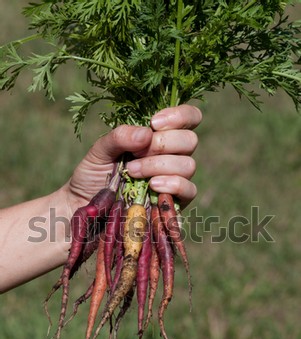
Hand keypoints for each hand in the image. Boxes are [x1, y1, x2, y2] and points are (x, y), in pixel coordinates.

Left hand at [66, 104, 201, 212]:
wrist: (89, 208)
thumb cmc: (95, 175)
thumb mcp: (100, 150)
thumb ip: (120, 136)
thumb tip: (146, 133)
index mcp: (160, 135)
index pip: (189, 117)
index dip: (179, 116)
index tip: (154, 123)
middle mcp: (173, 155)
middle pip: (190, 140)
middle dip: (161, 144)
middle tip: (134, 154)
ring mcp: (177, 179)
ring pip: (188, 165)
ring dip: (159, 165)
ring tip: (133, 172)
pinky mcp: (176, 202)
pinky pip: (189, 190)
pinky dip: (173, 184)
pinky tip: (152, 186)